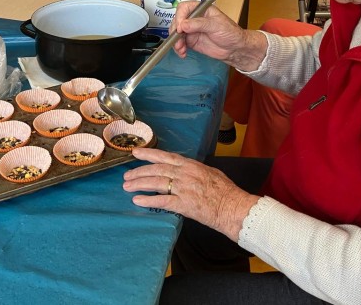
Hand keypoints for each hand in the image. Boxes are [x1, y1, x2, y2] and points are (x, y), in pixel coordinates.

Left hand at [123, 147, 259, 240]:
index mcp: (191, 165)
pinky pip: (161, 201)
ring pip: (155, 183)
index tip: (135, 153)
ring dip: (139, 184)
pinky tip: (137, 201)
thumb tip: (185, 169)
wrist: (234, 207)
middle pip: (155, 169)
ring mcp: (183, 188)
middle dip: (138, 172)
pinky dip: (148, 200)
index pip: (165, 156)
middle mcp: (184, 174)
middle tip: (126, 175)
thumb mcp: (211, 172)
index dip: (148, 154)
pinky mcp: (183, 204)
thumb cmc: (226, 191)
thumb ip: (195, 170)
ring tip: (127, 187)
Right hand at [171, 2, 266, 71]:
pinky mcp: (191, 40)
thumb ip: (199, 24)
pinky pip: (179, 43)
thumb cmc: (230, 33)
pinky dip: (178, 48)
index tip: (180, 27)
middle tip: (178, 39)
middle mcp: (194, 18)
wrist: (234, 49)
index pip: (184, 8)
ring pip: (176, 33)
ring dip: (175, 41)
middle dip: (175, 31)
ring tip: (181, 49)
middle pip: (177, 20)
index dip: (180, 16)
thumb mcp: (216, 25)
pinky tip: (182, 52)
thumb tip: (184, 24)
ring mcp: (191, 30)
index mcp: (201, 9)